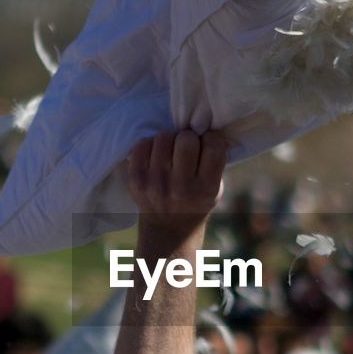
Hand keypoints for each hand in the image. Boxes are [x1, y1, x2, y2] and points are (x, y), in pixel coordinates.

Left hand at [127, 130, 227, 250]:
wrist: (169, 228)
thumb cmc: (197, 200)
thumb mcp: (216, 187)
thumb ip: (215, 161)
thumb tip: (206, 125)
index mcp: (206, 189)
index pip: (213, 145)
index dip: (212, 139)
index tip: (207, 144)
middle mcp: (181, 188)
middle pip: (186, 139)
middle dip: (189, 138)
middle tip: (187, 147)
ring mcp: (156, 184)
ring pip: (164, 137)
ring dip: (170, 139)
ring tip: (171, 150)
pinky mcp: (136, 181)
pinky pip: (142, 145)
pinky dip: (150, 145)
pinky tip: (156, 155)